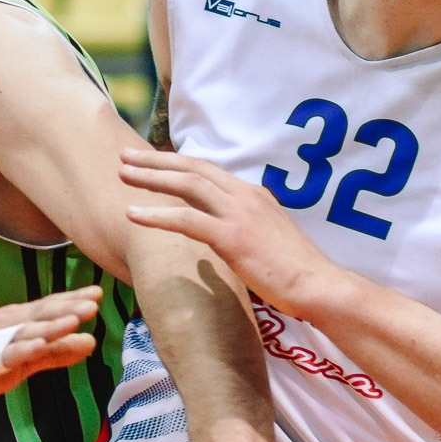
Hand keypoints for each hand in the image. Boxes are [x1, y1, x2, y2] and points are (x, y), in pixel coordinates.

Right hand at [0, 288, 100, 420]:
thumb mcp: (20, 364)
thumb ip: (53, 354)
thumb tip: (90, 342)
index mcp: (12, 324)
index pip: (47, 310)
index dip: (72, 302)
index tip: (97, 293)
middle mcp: (2, 326)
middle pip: (40, 314)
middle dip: (68, 305)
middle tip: (95, 296)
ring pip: (26, 330)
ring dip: (53, 322)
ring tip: (79, 315)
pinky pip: (6, 353)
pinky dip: (25, 346)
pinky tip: (42, 343)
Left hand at [120, 148, 337, 320]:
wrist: (319, 285)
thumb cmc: (296, 270)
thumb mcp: (268, 236)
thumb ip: (245, 227)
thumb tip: (222, 231)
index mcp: (253, 194)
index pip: (208, 170)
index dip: (177, 163)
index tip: (152, 160)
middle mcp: (245, 195)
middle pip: (192, 168)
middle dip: (156, 160)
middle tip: (126, 155)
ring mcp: (238, 213)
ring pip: (186, 185)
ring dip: (150, 177)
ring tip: (121, 173)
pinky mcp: (231, 237)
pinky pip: (185, 219)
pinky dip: (155, 215)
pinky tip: (131, 213)